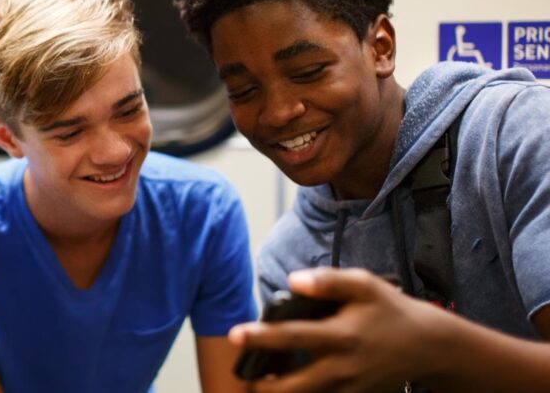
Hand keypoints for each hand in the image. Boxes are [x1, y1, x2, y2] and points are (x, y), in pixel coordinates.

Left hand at [230, 268, 449, 392]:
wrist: (427, 346)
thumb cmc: (389, 310)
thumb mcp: (363, 285)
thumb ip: (327, 281)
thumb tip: (292, 281)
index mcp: (342, 335)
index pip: (293, 336)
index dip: (261, 337)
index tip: (235, 334)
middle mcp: (342, 367)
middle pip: (292, 387)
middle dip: (262, 385)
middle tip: (244, 372)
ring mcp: (347, 388)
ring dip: (277, 392)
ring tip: (261, 380)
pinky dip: (299, 392)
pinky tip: (285, 382)